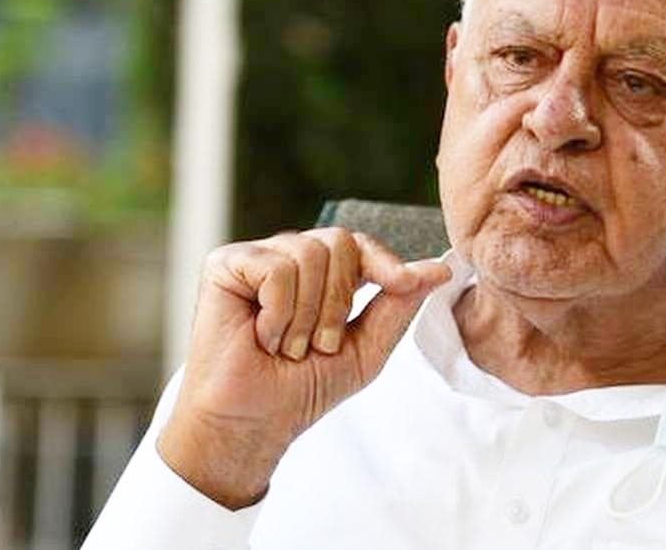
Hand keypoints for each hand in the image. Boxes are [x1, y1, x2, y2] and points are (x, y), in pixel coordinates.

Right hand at [157, 228, 450, 508]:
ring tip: (287, 346)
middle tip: (318, 346)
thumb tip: (440, 269)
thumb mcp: (367, 348)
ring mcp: (257, 257)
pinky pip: (277, 269)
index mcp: (323, 274)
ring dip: (307, 315)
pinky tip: (261, 335)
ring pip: (310, 254)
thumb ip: (399, 305)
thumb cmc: (304, 388)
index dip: (385, 262)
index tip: (405, 283)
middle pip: (340, 243)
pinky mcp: (225, 264)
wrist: (253, 422)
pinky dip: (278, 312)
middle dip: (340, 303)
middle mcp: (290, 257)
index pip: (362, 245)